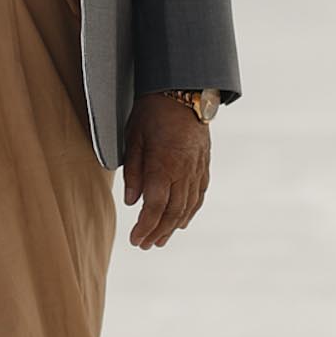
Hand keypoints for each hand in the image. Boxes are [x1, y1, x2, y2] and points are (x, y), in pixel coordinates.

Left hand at [122, 93, 209, 248]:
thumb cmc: (152, 112)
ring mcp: (197, 169)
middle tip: (145, 246)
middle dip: (158, 232)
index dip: (146, 226)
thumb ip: (133, 171)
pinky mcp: (204, 165)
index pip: (156, 205)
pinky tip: (182, 222)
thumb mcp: (133, 137)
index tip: (135, 240)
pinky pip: (199, 194)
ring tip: (160, 241)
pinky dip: (190, 211)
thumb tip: (131, 202)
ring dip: (173, 227)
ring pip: (188, 206)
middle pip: (173, 211)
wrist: (183, 90)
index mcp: (164, 164)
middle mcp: (184, 171)